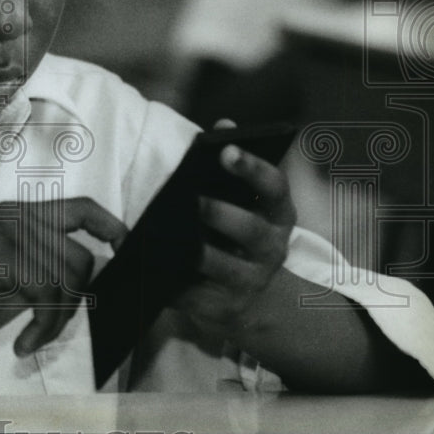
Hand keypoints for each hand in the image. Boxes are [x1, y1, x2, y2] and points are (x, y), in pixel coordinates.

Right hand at [0, 197, 125, 355]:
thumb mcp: (20, 280)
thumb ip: (53, 268)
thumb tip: (100, 270)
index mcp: (21, 215)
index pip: (81, 208)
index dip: (111, 226)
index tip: (126, 249)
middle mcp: (15, 215)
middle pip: (80, 254)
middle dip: (74, 300)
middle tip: (49, 325)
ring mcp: (6, 231)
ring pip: (66, 277)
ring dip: (56, 319)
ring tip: (34, 335)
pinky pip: (46, 293)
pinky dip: (43, 327)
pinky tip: (24, 343)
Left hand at [175, 119, 296, 338]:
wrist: (252, 299)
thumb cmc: (239, 233)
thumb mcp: (245, 201)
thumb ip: (233, 164)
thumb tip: (223, 124)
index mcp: (277, 215)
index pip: (274, 187)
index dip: (252, 168)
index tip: (226, 150)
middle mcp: (272, 248)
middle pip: (252, 230)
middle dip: (224, 215)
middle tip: (196, 201)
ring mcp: (252, 281)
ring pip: (225, 268)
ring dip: (200, 254)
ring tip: (172, 239)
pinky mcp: (226, 308)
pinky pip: (197, 297)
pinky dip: (176, 286)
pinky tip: (155, 271)